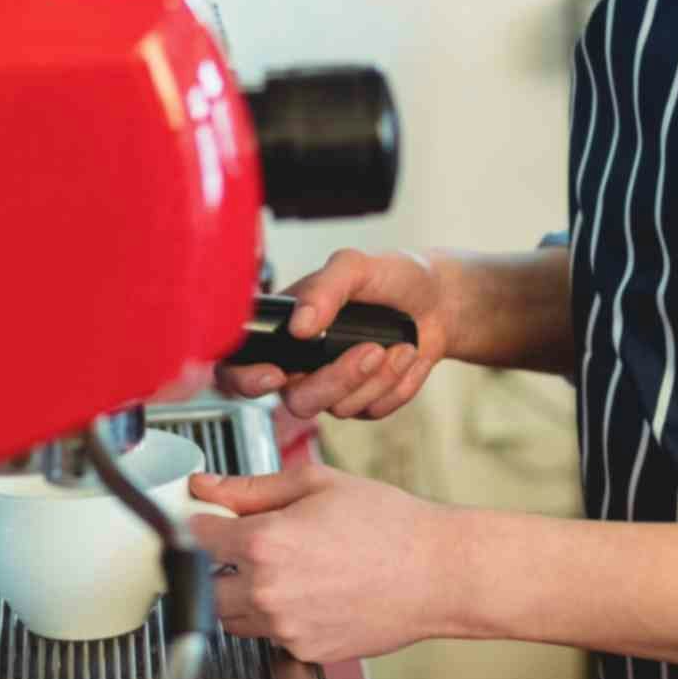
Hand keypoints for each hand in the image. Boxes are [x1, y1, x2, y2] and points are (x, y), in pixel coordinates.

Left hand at [186, 466, 460, 663]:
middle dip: (219, 567)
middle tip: (249, 550)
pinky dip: (279, 620)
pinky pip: (270, 638)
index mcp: (264, 543)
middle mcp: (267, 591)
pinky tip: (313, 595)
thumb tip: (205, 487)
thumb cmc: (388, 525)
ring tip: (288, 572)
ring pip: (232, 619)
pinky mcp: (304, 652)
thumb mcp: (316, 486)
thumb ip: (251, 488)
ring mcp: (284, 628)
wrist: (437, 573)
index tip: (211, 521)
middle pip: (205, 586)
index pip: (196, 537)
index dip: (203, 524)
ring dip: (243, 597)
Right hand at [215, 248, 450, 420]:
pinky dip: (397, 385)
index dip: (244, 380)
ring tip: (397, 344)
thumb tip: (299, 323)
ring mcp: (332, 387)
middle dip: (338, 378)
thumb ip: (325, 288)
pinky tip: (405, 356)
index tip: (275, 375)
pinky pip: (373, 411)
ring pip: (338, 408)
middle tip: (371, 349)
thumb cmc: (392, 277)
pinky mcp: (364, 402)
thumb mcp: (356, 266)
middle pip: (297, 400)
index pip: (239, 366)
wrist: (439, 300)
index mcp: (285, 329)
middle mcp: (301, 364)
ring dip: (377, 377)